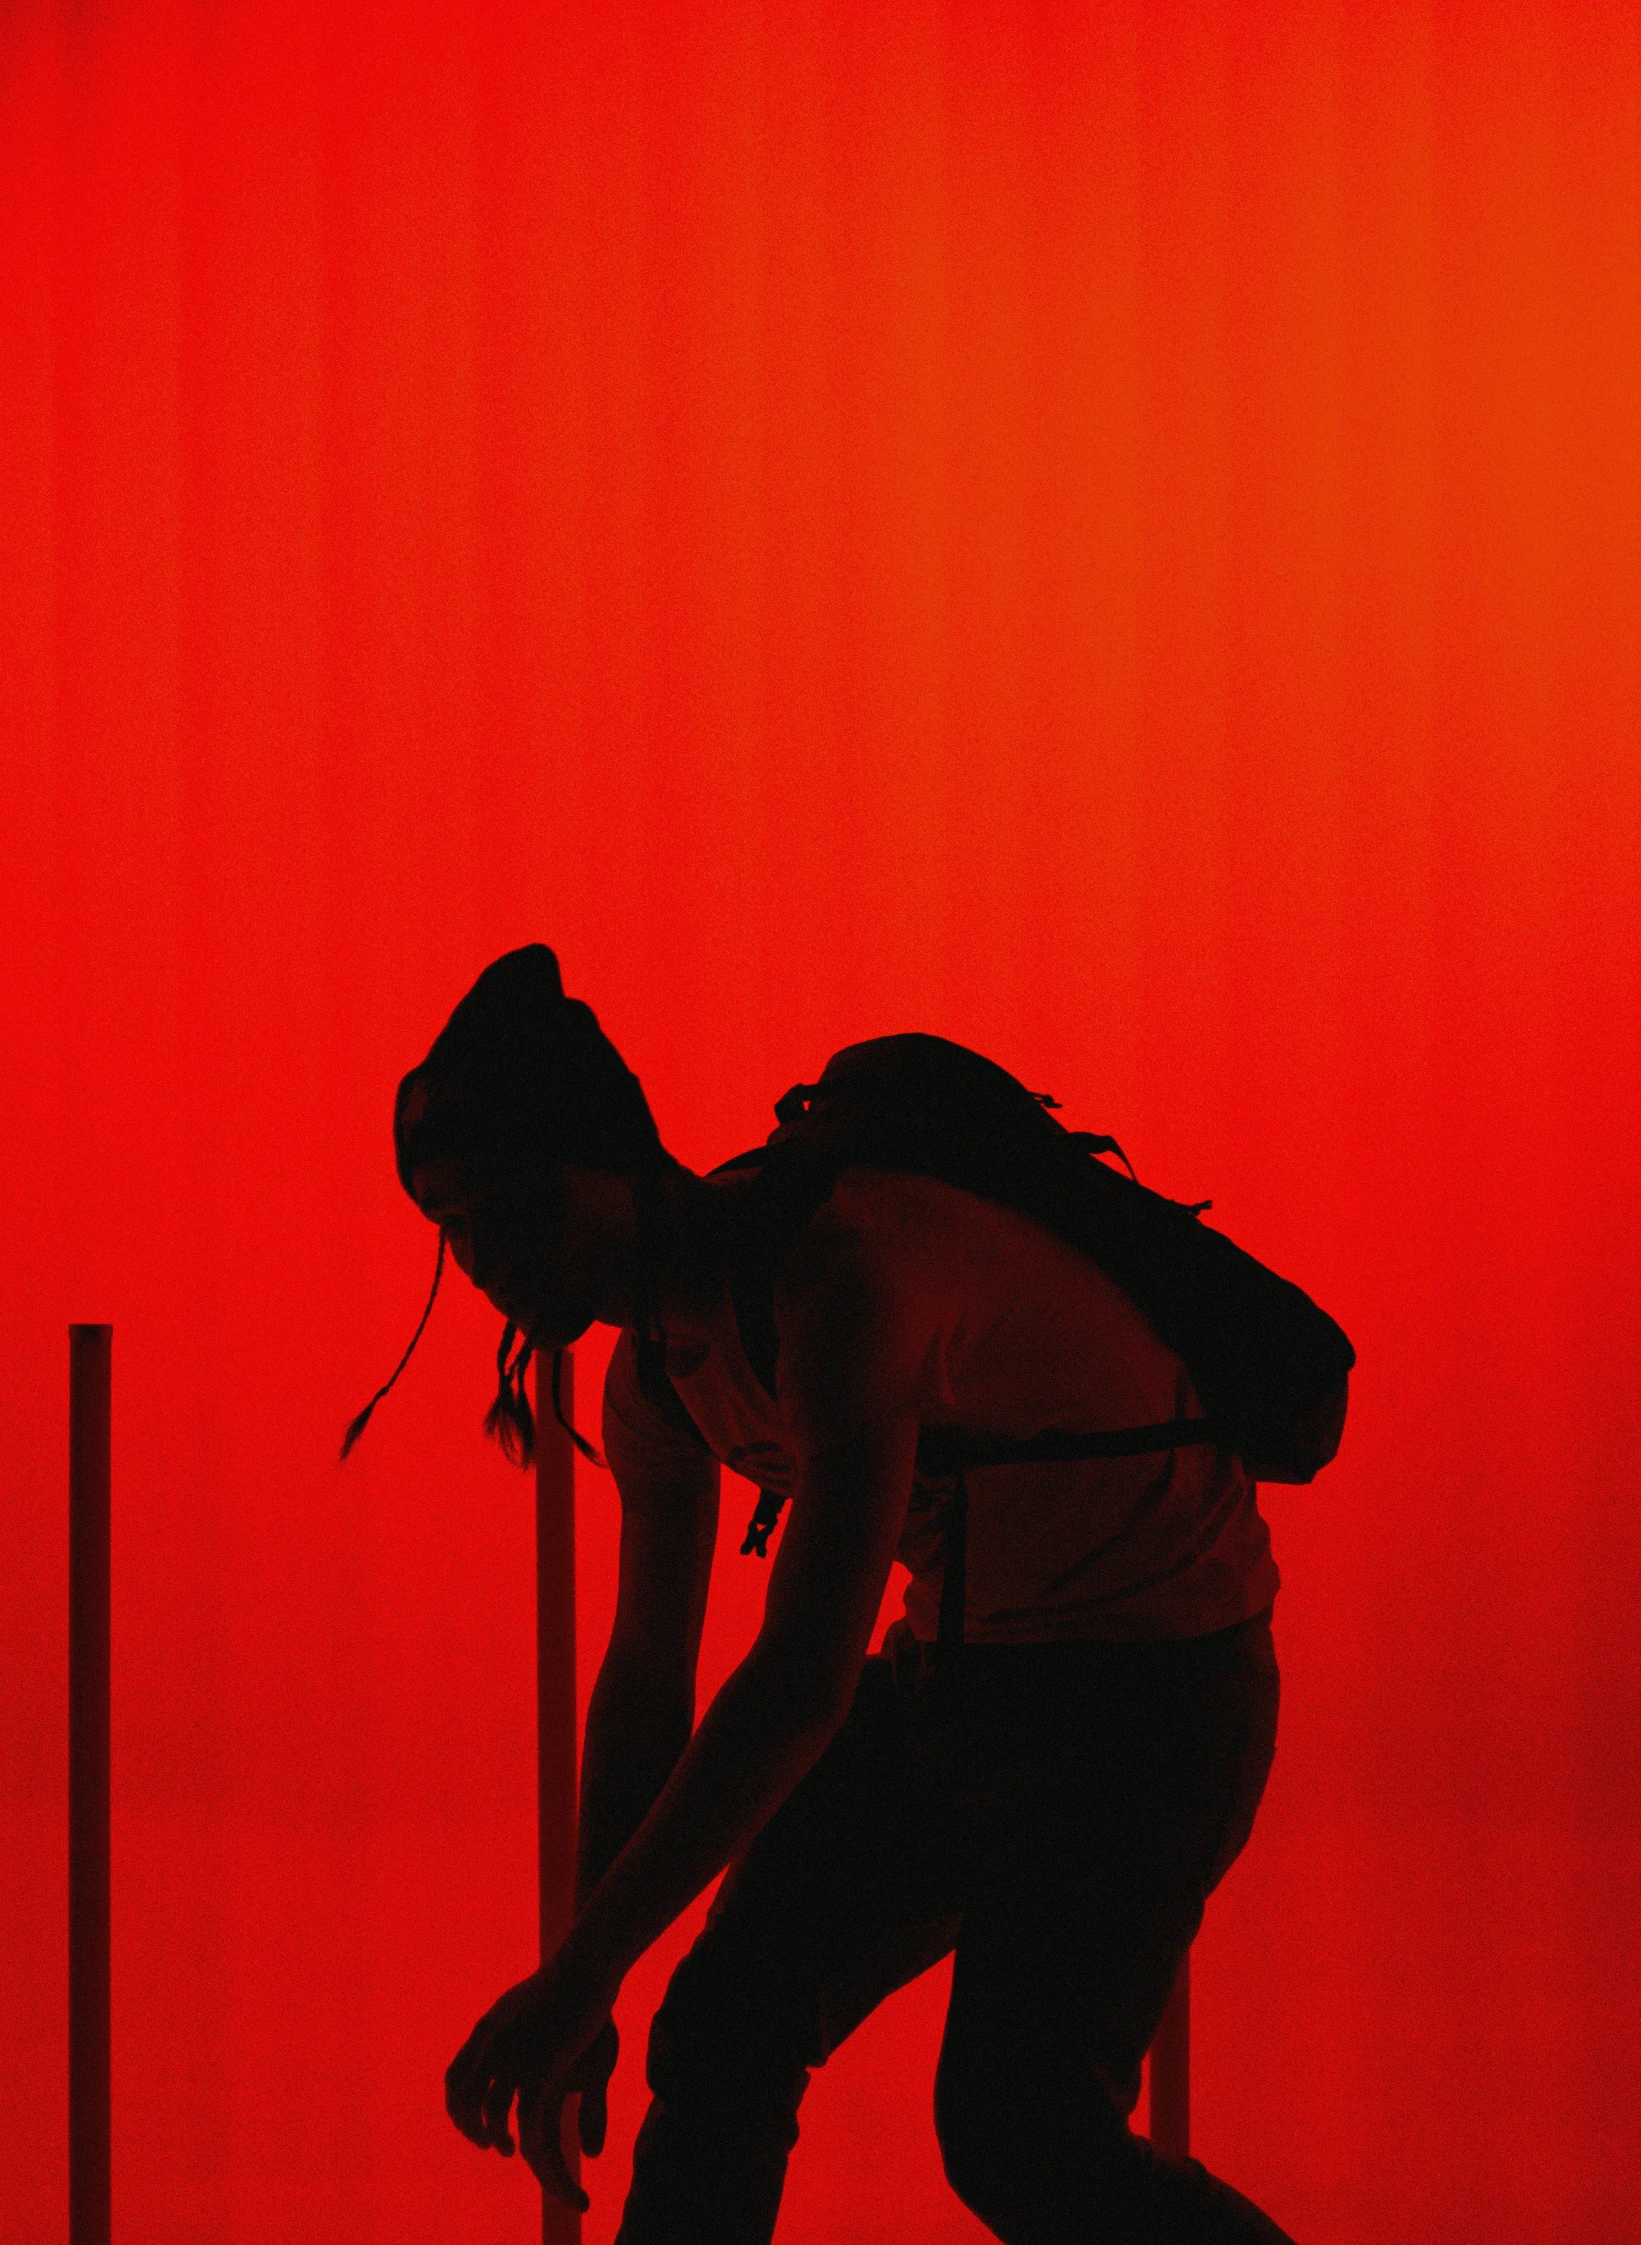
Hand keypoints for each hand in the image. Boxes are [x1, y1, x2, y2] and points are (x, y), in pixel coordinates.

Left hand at [445, 1950, 617, 2208]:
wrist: (587, 1962)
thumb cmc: (560, 1982)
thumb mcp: (518, 2005)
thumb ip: (503, 2028)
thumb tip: (492, 2035)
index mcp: (486, 2030)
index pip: (454, 2078)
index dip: (456, 2107)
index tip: (470, 2122)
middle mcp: (494, 2043)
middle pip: (464, 2099)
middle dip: (469, 2128)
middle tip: (484, 2143)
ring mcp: (518, 2053)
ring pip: (493, 2112)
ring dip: (494, 2138)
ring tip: (506, 2149)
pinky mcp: (546, 2063)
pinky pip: (527, 2112)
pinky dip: (525, 2136)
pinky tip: (530, 2143)